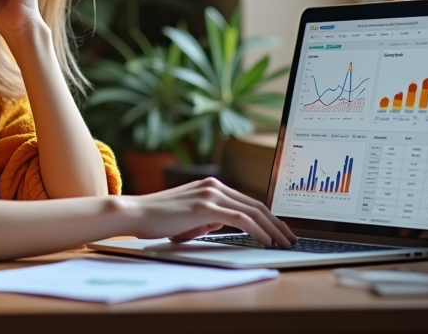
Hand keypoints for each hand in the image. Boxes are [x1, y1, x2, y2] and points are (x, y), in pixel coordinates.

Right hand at [121, 178, 297, 247]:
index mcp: (211, 186)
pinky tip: (267, 241)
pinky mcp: (206, 207)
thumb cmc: (158, 218)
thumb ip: (208, 218)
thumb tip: (224, 224)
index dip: (268, 216)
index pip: (248, 201)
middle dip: (277, 223)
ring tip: (284, 242)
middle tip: (290, 237)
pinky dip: (258, 230)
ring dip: (273, 228)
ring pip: (253, 211)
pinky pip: (241, 219)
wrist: (136, 213)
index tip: (279, 230)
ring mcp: (211, 194)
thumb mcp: (189, 216)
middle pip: (257, 204)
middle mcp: (214, 186)